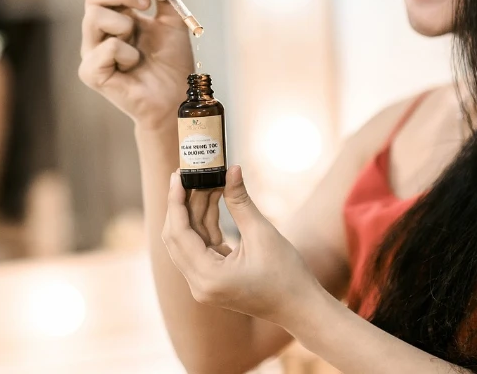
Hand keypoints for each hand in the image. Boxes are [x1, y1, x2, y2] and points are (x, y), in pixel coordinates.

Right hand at [79, 0, 194, 129]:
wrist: (177, 97)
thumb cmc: (173, 64)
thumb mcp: (173, 21)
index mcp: (115, 18)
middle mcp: (99, 33)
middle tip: (144, 4)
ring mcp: (92, 53)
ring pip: (95, 17)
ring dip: (125, 24)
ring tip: (138, 44)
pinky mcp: (91, 73)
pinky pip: (106, 47)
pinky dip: (126, 53)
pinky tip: (133, 65)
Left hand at [162, 166, 320, 325]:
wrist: (300, 307)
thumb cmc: (286, 275)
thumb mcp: (262, 233)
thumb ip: (240, 201)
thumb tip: (231, 169)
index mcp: (208, 277)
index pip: (179, 233)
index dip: (176, 201)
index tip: (178, 175)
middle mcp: (199, 285)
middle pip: (178, 237)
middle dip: (184, 204)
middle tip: (190, 174)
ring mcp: (204, 284)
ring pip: (189, 241)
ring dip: (197, 211)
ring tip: (208, 180)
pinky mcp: (213, 280)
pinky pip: (202, 247)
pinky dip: (207, 224)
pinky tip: (215, 199)